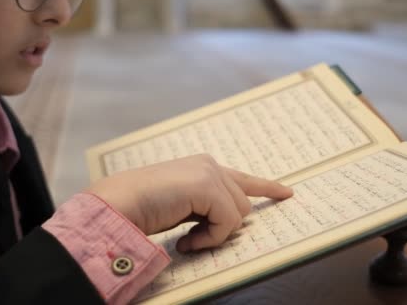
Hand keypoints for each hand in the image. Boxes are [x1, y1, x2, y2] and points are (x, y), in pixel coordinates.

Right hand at [88, 154, 292, 252]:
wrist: (119, 205)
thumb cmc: (142, 208)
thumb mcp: (181, 206)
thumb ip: (205, 207)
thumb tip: (227, 223)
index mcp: (201, 167)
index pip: (242, 179)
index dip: (266, 187)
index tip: (287, 192)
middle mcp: (208, 165)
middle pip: (242, 205)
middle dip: (222, 227)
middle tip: (193, 238)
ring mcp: (209, 173)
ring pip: (238, 215)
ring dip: (214, 234)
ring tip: (186, 239)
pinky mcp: (207, 186)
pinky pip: (227, 222)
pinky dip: (209, 238)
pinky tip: (186, 241)